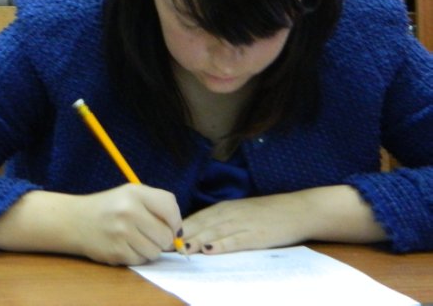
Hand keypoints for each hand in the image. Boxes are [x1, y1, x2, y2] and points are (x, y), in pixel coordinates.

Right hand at [72, 184, 183, 264]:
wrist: (75, 220)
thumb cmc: (109, 208)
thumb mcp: (130, 195)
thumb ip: (157, 206)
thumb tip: (179, 234)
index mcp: (135, 193)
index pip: (171, 208)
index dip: (175, 222)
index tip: (169, 226)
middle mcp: (129, 211)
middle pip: (166, 236)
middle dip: (161, 239)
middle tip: (147, 233)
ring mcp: (121, 233)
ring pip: (155, 252)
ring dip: (149, 249)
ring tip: (134, 239)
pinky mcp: (116, 252)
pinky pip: (141, 261)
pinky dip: (136, 256)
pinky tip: (124, 246)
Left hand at [181, 186, 383, 254]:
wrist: (298, 210)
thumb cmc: (267, 214)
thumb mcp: (239, 213)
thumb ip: (219, 222)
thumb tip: (195, 233)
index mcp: (224, 208)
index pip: (195, 218)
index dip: (177, 228)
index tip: (160, 236)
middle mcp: (229, 213)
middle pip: (200, 225)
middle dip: (181, 236)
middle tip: (163, 246)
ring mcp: (243, 224)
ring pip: (214, 232)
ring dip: (196, 240)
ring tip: (181, 248)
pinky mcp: (256, 235)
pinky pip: (236, 240)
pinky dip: (221, 245)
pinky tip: (210, 249)